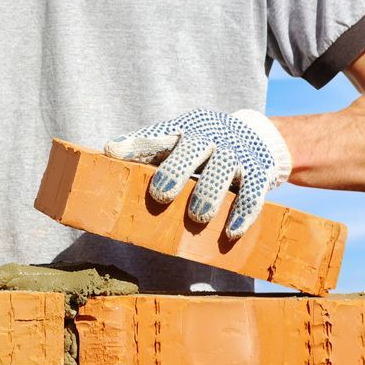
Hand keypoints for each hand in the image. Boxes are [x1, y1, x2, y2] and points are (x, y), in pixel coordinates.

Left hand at [105, 109, 291, 238]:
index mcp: (181, 131)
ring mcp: (234, 153)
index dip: (134, 143)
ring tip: (198, 218)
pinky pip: (252, 192)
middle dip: (176, 171)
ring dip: (209, 194)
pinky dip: (243, 213)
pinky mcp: (257, 172)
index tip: (112, 151)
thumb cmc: (200, 149)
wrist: (256, 137)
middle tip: (161, 195)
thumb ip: (145, 154)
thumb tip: (107, 162)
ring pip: (222, 169)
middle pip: (191, 149)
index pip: (155, 135)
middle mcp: (207, 138)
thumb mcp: (175, 145)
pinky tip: (231, 233)